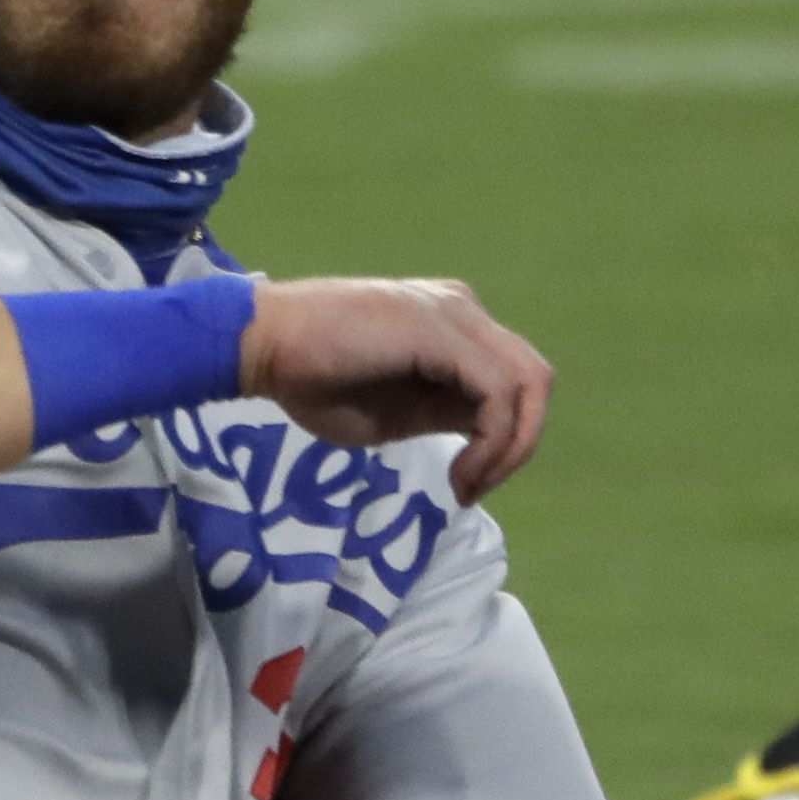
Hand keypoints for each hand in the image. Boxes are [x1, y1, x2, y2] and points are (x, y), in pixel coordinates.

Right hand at [239, 279, 553, 502]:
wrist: (264, 346)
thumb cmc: (313, 381)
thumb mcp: (396, 412)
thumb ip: (444, 415)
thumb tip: (486, 439)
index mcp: (454, 327)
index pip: (513, 383)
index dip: (505, 442)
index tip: (465, 486)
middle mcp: (463, 311)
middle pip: (534, 380)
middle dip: (519, 444)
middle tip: (475, 488)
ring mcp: (455, 315)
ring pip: (528, 384)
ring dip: (509, 449)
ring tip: (466, 484)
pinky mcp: (440, 331)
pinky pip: (496, 393)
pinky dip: (492, 442)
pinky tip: (460, 471)